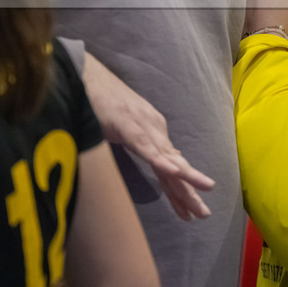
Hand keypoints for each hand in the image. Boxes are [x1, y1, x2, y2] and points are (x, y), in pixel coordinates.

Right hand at [81, 52, 214, 220]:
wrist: (84, 73)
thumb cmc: (98, 101)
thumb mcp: (120, 128)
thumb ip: (137, 143)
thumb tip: (152, 161)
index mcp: (151, 132)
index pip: (169, 166)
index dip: (179, 190)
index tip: (190, 212)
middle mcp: (153, 128)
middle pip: (173, 166)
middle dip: (188, 192)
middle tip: (203, 215)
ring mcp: (142, 125)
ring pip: (166, 158)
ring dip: (185, 180)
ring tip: (201, 199)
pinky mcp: (127, 123)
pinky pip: (146, 146)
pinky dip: (161, 159)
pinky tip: (174, 172)